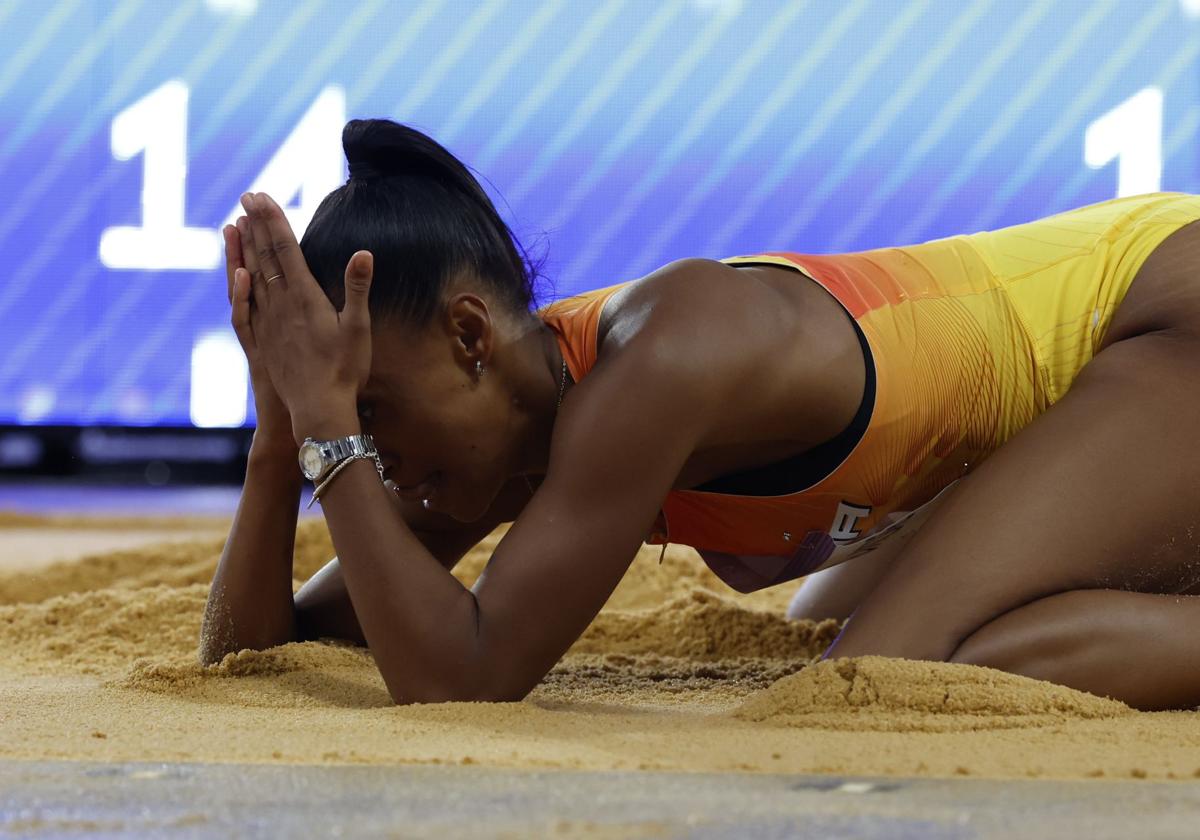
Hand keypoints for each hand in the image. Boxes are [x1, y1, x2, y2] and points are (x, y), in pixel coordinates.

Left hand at [234, 192, 373, 445]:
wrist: (319, 409)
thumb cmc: (345, 370)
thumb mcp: (359, 328)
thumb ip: (357, 288)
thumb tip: (364, 252)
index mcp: (305, 297)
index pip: (286, 249)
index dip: (274, 221)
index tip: (262, 197)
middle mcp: (281, 305)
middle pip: (265, 257)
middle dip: (257, 224)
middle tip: (247, 196)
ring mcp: (268, 322)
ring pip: (252, 276)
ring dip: (244, 248)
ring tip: (237, 223)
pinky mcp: (262, 340)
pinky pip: (244, 307)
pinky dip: (238, 286)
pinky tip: (237, 273)